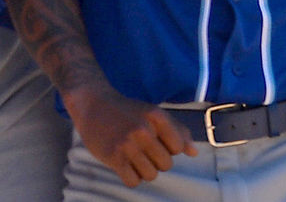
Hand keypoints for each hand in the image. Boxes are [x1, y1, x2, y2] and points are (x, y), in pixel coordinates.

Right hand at [65, 82, 194, 186]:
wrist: (92, 103)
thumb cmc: (126, 111)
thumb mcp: (152, 113)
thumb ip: (176, 130)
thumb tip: (194, 152)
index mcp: (156, 116)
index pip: (178, 147)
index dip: (169, 147)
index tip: (156, 140)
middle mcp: (143, 129)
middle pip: (166, 164)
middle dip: (156, 160)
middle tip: (141, 149)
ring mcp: (127, 144)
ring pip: (151, 175)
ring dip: (143, 170)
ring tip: (132, 156)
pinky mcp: (113, 157)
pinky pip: (133, 181)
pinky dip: (130, 177)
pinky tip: (124, 163)